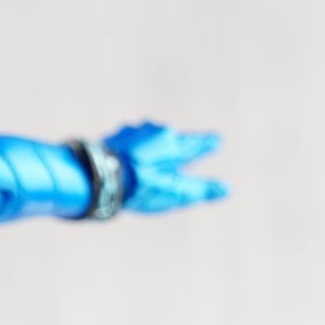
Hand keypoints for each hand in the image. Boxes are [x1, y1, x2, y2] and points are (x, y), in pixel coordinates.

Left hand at [104, 122, 226, 212]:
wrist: (98, 174)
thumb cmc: (140, 186)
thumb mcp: (174, 192)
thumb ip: (200, 190)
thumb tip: (227, 190)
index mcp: (175, 144)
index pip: (197, 144)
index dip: (206, 144)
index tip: (216, 140)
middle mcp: (157, 131)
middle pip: (172, 139)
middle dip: (177, 146)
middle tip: (184, 148)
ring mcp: (134, 131)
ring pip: (149, 138)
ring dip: (152, 147)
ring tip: (151, 158)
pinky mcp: (115, 136)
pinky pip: (129, 142)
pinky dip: (131, 150)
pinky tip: (127, 158)